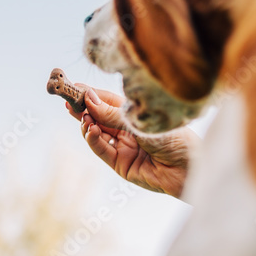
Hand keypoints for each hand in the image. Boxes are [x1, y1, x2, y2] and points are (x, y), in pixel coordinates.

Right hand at [67, 85, 196, 197]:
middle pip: (99, 117)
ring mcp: (124, 147)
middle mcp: (128, 130)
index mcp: (137, 115)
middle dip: (83, 108)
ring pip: (97, 133)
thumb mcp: (141, 122)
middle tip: (67, 100)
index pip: (108, 101)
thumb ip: (113, 113)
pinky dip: (93, 140)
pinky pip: (102, 150)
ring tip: (81, 116)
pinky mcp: (121, 164)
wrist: (188, 168)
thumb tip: (89, 98)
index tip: (73, 86)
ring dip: (87, 124)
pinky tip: (89, 129)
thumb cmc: (174, 139)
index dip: (91, 95)